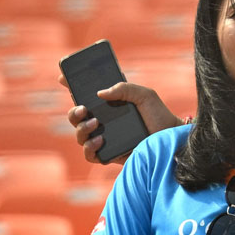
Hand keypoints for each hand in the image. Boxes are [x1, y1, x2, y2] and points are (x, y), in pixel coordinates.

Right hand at [62, 79, 179, 164]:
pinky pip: (89, 155)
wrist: (171, 138)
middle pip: (76, 117)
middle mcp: (103, 122)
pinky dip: (89, 148)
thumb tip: (100, 93)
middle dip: (74, 112)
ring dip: (81, 129)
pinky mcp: (109, 155)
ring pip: (80, 135)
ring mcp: (104, 138)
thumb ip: (125, 88)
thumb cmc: (159, 116)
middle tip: (84, 109)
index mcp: (108, 105)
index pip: (85, 96)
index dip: (71, 86)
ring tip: (96, 123)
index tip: (63, 78)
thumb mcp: (145, 96)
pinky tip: (100, 140)